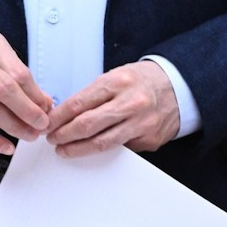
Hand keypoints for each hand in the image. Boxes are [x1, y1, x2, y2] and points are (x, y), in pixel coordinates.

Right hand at [0, 30, 53, 154]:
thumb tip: (43, 102)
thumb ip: (17, 74)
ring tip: (28, 135)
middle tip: (41, 125)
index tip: (46, 109)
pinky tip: (6, 146)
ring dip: (14, 127)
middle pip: (6, 90)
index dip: (36, 96)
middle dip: (28, 112)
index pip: (19, 73)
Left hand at [45, 60, 179, 156]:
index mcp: (117, 82)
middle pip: (87, 125)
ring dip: (78, 148)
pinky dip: (103, 149)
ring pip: (102, 143)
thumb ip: (93, 94)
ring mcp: (141, 123)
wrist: (178, 87)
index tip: (47, 124)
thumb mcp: (116, 76)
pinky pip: (121, 148)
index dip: (58, 117)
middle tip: (52, 139)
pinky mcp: (149, 139)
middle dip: (64, 134)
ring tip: (65, 149)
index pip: (79, 103)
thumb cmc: (142, 81)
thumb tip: (65, 113)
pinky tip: (92, 149)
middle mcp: (130, 103)